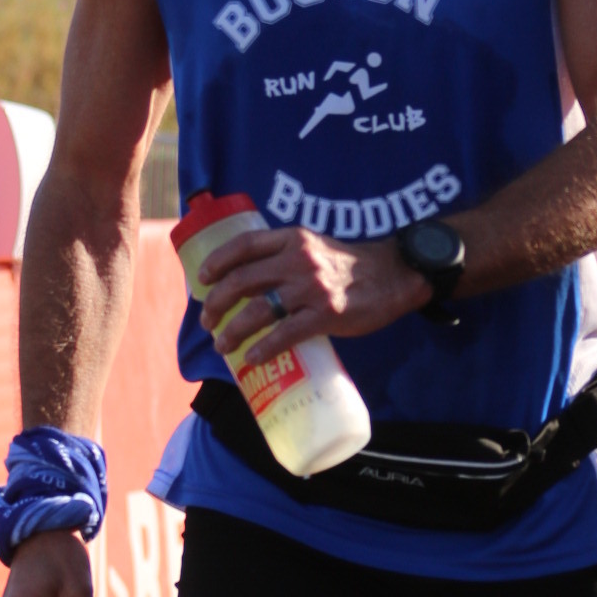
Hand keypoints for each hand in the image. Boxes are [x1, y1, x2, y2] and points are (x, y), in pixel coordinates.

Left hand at [199, 225, 429, 364]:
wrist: (395, 274)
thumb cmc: (350, 266)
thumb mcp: (315, 247)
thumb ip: (285, 258)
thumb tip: (249, 286)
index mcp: (292, 239)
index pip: (244, 245)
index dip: (217, 261)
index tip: (201, 278)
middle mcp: (298, 260)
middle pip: (242, 281)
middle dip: (216, 303)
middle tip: (208, 322)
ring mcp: (311, 288)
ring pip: (258, 310)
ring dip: (232, 331)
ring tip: (222, 345)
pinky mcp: (327, 315)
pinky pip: (285, 334)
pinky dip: (263, 348)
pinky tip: (252, 357)